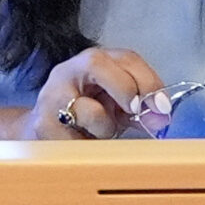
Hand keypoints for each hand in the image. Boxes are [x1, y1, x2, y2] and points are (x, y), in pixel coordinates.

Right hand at [20, 47, 163, 140]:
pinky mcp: (42, 124)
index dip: (148, 80)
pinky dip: (88, 146)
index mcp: (93, 62)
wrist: (44, 132)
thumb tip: (162, 118)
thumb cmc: (87, 117)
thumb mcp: (116, 105)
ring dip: (105, 128)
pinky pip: (75, 140)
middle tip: (135, 113)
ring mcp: (51, 96)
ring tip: (100, 134)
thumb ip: (141, 107)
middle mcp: (68, 71)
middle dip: (124, 89)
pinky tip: (84, 144)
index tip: (162, 106)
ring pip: (87, 109)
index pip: (125, 58)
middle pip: (96, 64)